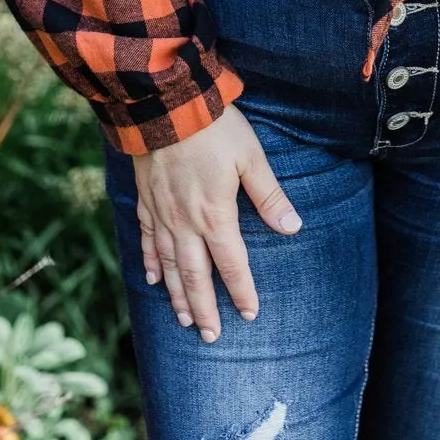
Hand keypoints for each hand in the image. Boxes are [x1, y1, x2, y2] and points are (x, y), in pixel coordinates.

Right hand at [133, 103, 301, 341]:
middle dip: (204, 308)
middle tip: (210, 336)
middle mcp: (185, 222)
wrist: (165, 104)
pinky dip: (149, 262)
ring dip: (177, 295)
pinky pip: (146, 239)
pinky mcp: (145, 200)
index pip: (231, 264)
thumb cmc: (215, 128)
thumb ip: (270, 196)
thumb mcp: (251, 158)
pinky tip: (152, 279)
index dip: (241, 291)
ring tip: (183, 319)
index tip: (249, 314)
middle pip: (195, 275)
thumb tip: (293, 228)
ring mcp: (161, 213)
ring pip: (168, 265)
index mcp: (215, 215)